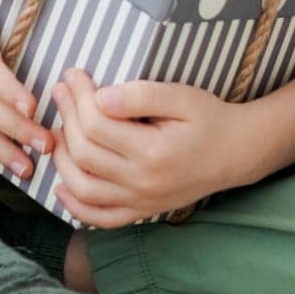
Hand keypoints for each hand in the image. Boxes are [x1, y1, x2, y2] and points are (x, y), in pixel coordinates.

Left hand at [50, 68, 236, 228]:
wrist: (237, 152)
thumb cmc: (209, 118)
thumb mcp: (182, 97)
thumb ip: (141, 96)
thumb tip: (100, 97)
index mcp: (153, 152)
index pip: (96, 124)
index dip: (78, 97)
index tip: (73, 75)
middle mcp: (143, 183)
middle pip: (84, 152)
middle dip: (67, 117)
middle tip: (61, 91)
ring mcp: (141, 202)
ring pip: (84, 188)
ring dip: (62, 159)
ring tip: (57, 129)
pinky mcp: (142, 211)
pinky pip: (101, 218)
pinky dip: (76, 207)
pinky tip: (61, 186)